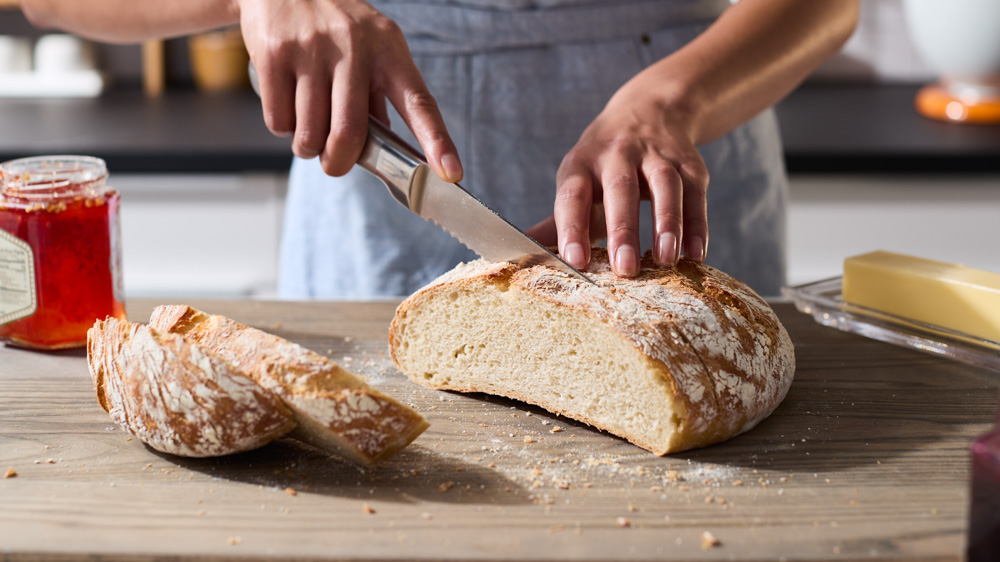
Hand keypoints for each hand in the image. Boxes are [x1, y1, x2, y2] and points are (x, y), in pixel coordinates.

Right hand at [236, 0, 462, 181]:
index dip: (437, 142)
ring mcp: (312, 48)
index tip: (451, 173)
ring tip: (307, 127)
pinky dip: (284, 128)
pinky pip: (280, 121)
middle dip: (339, 163)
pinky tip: (288, 105)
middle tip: (334, 163)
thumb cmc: (334, 26)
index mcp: (389, 49)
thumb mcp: (370, 48)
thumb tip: (389, 153)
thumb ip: (380, 96)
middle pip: (350, 133)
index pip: (420, 102)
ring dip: (308, 147)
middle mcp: (354, 45)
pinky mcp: (276, 53)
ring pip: (310, 134)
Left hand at [529, 83, 708, 276]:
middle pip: (620, 190)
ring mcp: (656, 155)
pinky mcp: (689, 162)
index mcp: (581, 164)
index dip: (572, 228)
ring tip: (666, 261)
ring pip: (664, 186)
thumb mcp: (577, 183)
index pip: (572, 196)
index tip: (574, 261)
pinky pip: (695, 193)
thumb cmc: (603, 166)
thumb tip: (520, 254)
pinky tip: (696, 254)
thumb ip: (557, 222)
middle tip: (625, 269)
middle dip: (623, 229)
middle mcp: (617, 154)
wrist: (649, 110)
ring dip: (667, 224)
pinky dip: (697, 224)